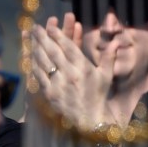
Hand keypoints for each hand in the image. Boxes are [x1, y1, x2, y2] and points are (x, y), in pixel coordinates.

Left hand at [29, 13, 114, 127]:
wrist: (90, 119)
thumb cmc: (99, 95)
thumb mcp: (106, 76)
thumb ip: (109, 57)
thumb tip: (116, 41)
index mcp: (84, 68)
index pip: (68, 47)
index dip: (58, 35)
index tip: (50, 27)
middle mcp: (70, 74)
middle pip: (53, 51)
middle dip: (43, 37)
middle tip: (36, 27)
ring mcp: (58, 84)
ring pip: (43, 61)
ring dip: (36, 48)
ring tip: (32, 38)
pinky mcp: (49, 92)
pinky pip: (38, 74)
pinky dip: (33, 63)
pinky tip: (31, 56)